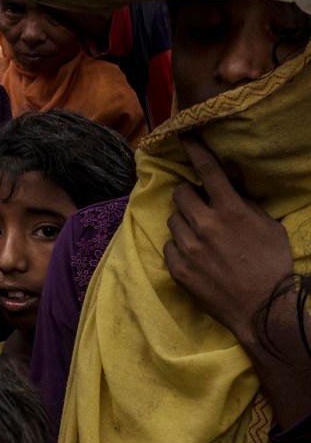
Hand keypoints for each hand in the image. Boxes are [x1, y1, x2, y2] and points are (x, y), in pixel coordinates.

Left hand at [164, 133, 292, 340]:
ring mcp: (188, 247)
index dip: (195, 149)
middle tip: (201, 206)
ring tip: (202, 236)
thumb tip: (228, 187)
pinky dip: (180, 246)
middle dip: (189, 195)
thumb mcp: (267, 226)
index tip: (184, 135)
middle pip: (181, 194)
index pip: (208, 171)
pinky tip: (197, 256)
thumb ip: (244, 204)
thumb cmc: (271, 264)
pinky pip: (169, 245)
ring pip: (173, 219)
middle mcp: (205, 225)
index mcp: (230, 210)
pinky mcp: (177, 268)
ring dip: (185, 221)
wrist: (263, 307)